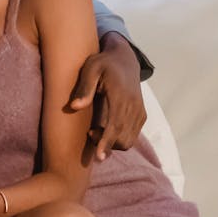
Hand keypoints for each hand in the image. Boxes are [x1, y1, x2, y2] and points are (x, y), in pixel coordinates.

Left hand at [67, 32, 146, 158]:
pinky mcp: (142, 115)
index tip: (98, 157)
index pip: (116, 125)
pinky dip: (120, 139)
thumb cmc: (103, 63)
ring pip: (129, 140)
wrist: (125, 59)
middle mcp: (134, 106)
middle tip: (89, 133)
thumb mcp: (90, 68)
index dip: (106, 142)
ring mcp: (140, 111)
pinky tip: (106, 130)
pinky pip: (133, 135)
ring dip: (112, 143)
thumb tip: (74, 107)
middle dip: (106, 144)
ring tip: (95, 131)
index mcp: (122, 95)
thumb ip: (84, 87)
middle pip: (123, 138)